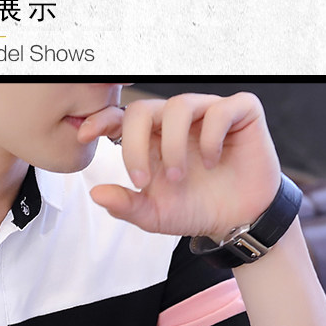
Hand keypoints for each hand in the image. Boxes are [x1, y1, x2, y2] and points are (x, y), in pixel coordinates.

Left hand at [79, 92, 281, 238]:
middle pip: (142, 109)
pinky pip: (219, 110)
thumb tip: (95, 193)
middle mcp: (176, 122)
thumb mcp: (154, 215)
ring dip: (172, 146)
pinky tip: (213, 160)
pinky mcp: (239, 113)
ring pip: (179, 105)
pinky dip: (211, 137)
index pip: (121, 118)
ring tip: (178, 177)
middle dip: (134, 144)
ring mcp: (207, 114)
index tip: (85, 135)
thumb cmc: (195, 210)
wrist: (238, 220)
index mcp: (152, 140)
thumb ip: (125, 205)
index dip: (101, 120)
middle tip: (141, 180)